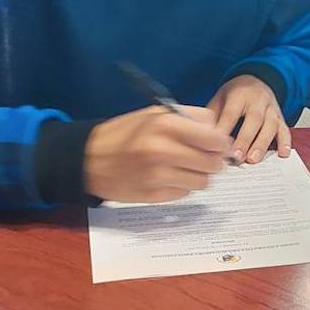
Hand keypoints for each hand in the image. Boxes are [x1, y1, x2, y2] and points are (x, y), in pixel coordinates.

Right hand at [83, 106, 230, 202]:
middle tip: (204, 156)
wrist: (88, 158)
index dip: (221, 142)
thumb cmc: (125, 133)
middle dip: (213, 160)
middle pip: (213, 162)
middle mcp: (163, 151)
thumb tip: (218, 132)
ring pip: (203, 182)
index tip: (218, 143)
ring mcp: (158, 176)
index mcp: (165, 125)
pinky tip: (168, 176)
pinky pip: (185, 193)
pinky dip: (182, 186)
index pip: (215, 138)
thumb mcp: (155, 114)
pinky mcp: (153, 196)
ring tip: (184, 166)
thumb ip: (189, 119)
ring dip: (199, 175)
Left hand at [207, 74, 290, 163]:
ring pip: (270, 126)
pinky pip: (285, 128)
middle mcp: (258, 100)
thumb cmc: (236, 93)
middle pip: (254, 120)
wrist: (258, 79)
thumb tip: (202, 137)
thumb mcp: (220, 97)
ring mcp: (271, 108)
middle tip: (237, 157)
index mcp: (239, 94)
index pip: (231, 113)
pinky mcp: (280, 117)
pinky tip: (283, 154)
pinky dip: (285, 141)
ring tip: (253, 160)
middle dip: (245, 140)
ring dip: (262, 144)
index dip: (225, 129)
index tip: (217, 147)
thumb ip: (213, 115)